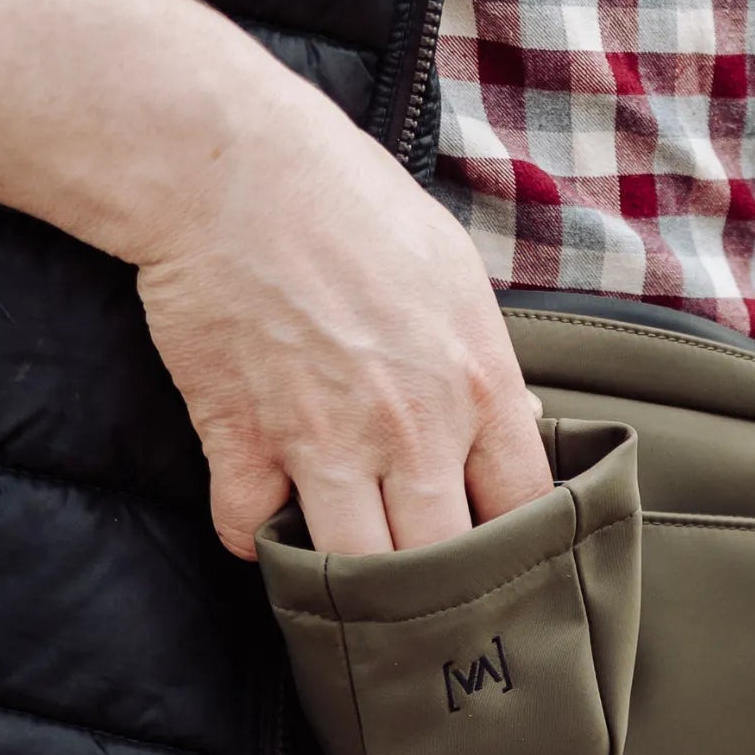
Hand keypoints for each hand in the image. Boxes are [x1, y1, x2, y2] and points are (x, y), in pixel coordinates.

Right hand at [133, 75, 549, 558]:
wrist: (228, 164)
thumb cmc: (350, 201)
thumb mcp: (456, 275)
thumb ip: (488, 365)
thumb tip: (517, 423)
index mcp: (478, 389)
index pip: (526, 512)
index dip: (519, 544)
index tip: (502, 550)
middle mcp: (410, 431)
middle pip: (445, 565)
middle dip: (443, 587)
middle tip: (431, 589)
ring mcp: (322, 442)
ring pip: (356, 571)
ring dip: (355, 583)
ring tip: (357, 577)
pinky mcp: (240, 438)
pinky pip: (249, 530)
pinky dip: (255, 540)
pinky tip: (268, 528)